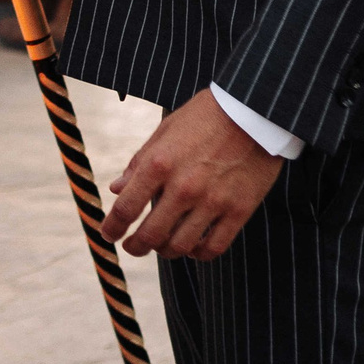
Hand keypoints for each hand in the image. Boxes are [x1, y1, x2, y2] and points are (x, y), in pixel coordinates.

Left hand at [99, 88, 284, 260]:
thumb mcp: (166, 130)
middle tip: (133, 247)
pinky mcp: (239, 210)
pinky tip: (193, 247)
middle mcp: (183, 187)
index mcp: (159, 163)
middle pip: (150, 236)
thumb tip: (117, 189)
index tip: (108, 235)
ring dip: (165, 252)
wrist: (254, 110)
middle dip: (135, 247)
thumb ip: (140, 162)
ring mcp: (212, 201)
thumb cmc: (205, 116)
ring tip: (163, 246)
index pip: (126, 209)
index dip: (112, 228)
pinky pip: (214, 247)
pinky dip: (198, 254)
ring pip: (180, 247)